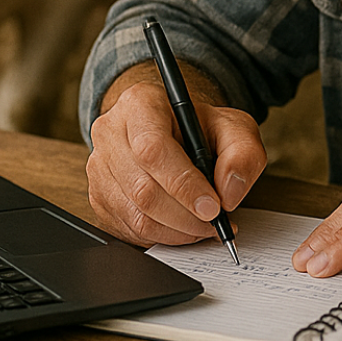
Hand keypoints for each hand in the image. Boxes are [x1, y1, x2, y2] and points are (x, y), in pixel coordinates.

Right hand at [86, 69, 265, 247]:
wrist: (174, 130)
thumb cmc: (199, 128)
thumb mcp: (234, 127)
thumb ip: (242, 154)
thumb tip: (229, 192)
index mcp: (140, 104)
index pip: (153, 149)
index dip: (184, 184)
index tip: (213, 206)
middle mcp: (110, 132)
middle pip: (143, 188)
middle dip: (186, 215)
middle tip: (215, 222)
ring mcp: (99, 167)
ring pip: (136, 214)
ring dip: (178, 230)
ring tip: (204, 225)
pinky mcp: (99, 197)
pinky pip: (129, 230)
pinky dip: (163, 236)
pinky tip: (183, 226)